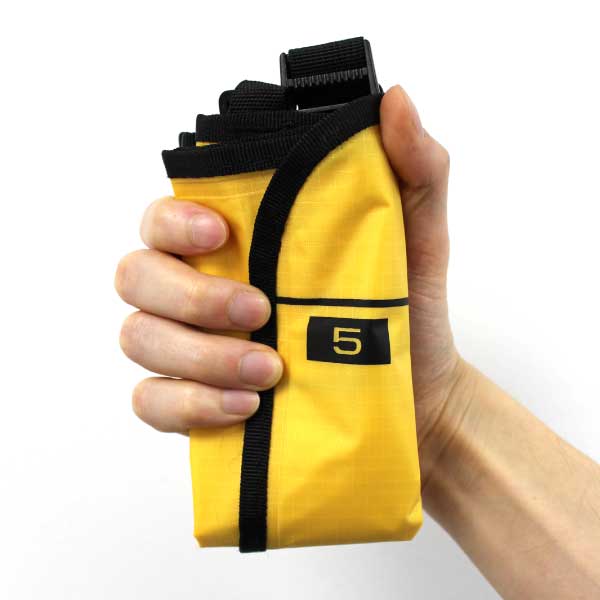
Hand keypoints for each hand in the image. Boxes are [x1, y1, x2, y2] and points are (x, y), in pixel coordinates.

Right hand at [115, 86, 466, 488]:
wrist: (416, 395)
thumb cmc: (404, 312)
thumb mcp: (418, 236)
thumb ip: (413, 169)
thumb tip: (394, 101)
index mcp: (234, 244)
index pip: (164, 218)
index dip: (173, 221)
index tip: (219, 234)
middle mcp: (197, 290)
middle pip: (137, 275)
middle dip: (191, 296)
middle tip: (259, 311)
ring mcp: (190, 347)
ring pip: (138, 338)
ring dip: (198, 356)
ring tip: (268, 370)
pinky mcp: (194, 401)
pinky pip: (151, 401)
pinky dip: (188, 405)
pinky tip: (244, 407)